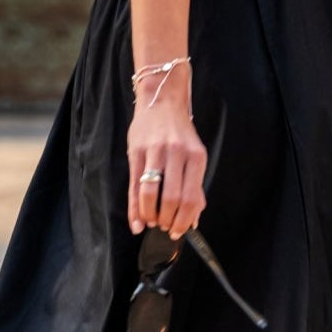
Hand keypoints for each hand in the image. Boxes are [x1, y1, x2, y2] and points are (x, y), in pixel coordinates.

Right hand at [130, 66, 206, 236]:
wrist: (161, 100)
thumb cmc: (179, 132)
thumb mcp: (194, 155)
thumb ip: (195, 186)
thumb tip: (194, 218)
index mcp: (196, 156)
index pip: (191, 197)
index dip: (185, 220)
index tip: (180, 231)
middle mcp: (176, 154)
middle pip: (172, 199)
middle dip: (168, 221)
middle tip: (165, 228)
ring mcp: (155, 152)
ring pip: (152, 194)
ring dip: (151, 215)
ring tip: (153, 222)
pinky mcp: (137, 152)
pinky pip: (135, 186)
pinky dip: (135, 209)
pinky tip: (137, 222)